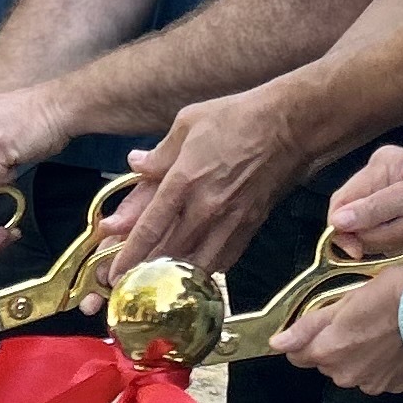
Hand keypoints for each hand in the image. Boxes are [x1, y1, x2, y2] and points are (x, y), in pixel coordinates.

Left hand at [102, 84, 317, 284]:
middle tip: (131, 284)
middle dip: (147, 272)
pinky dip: (208, 269)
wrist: (289, 125)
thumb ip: (159, 152)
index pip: (149, 228)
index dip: (129, 255)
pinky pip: (225, 259)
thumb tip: (136, 164)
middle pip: (169, 253)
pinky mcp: (251, 225)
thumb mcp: (188, 122)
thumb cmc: (237, 117)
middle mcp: (205, 207)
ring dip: (177, 277)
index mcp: (183, 181)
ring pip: (198, 264)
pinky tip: (196, 272)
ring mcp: (230, 220)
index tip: (114, 274)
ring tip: (161, 286)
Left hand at [275, 260, 402, 390]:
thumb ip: (307, 328)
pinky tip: (396, 345)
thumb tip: (277, 344)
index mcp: (327, 351)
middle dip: (335, 346)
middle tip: (358, 322)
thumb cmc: (392, 296)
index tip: (324, 325)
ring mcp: (370, 384)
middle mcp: (344, 375)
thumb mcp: (344, 301)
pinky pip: (378, 377)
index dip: (307, 339)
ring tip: (381, 332)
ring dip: (360, 357)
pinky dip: (382, 365)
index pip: (298, 355)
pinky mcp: (394, 386)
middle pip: (326, 363)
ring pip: (353, 371)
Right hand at [328, 146, 402, 254]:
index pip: (342, 200)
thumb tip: (337, 221)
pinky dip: (402, 246)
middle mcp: (380, 184)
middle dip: (381, 231)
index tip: (357, 250)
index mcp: (381, 167)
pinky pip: (385, 245)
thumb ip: (376, 208)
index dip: (343, 227)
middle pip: (353, 222)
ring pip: (370, 236)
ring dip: (397, 238)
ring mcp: (392, 208)